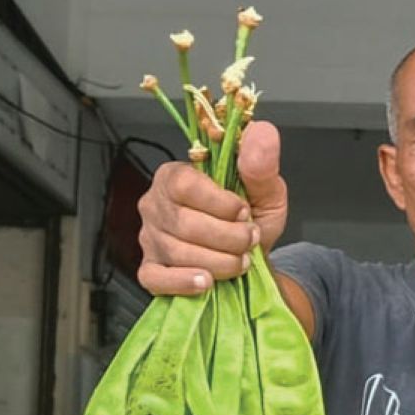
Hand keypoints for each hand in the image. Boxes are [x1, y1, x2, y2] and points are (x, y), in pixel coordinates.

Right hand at [136, 121, 289, 295]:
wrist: (251, 260)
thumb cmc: (250, 221)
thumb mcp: (265, 191)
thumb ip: (261, 164)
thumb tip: (262, 131)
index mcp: (175, 176)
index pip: (185, 185)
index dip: (221, 204)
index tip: (245, 212)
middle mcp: (155, 204)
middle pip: (183, 223)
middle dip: (228, 238)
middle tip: (250, 240)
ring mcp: (149, 238)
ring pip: (177, 253)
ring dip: (219, 262)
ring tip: (241, 261)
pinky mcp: (151, 269)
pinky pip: (156, 279)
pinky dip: (183, 282)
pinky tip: (206, 282)